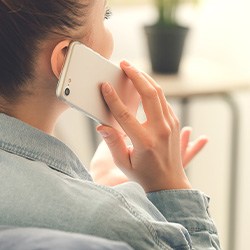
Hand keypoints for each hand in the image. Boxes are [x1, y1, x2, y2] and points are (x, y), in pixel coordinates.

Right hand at [97, 61, 190, 191]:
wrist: (170, 183)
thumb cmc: (144, 174)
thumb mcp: (124, 162)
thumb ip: (112, 143)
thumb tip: (102, 126)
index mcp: (144, 142)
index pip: (125, 115)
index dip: (113, 99)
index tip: (105, 86)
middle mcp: (160, 130)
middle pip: (149, 95)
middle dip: (136, 76)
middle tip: (124, 64)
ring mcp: (170, 125)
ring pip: (159, 93)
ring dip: (146, 79)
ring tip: (133, 70)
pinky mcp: (173, 123)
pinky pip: (163, 100)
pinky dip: (153, 89)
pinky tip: (144, 84)